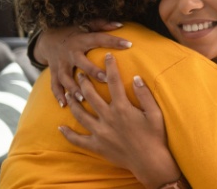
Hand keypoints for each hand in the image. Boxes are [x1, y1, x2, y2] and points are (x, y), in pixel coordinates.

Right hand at [35, 20, 129, 106]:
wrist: (48, 39)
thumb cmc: (74, 33)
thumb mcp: (86, 25)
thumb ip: (102, 24)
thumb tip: (121, 25)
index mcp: (81, 40)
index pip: (99, 39)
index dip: (114, 41)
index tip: (129, 45)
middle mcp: (70, 53)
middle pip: (81, 62)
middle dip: (92, 71)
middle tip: (105, 79)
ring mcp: (60, 64)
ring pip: (66, 77)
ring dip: (74, 88)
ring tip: (83, 98)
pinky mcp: (54, 73)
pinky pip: (54, 85)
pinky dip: (58, 95)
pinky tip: (64, 104)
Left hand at [58, 52, 181, 188]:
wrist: (149, 161)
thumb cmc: (155, 136)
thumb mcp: (155, 113)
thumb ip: (144, 94)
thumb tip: (136, 77)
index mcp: (123, 108)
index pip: (114, 82)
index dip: (111, 67)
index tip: (107, 56)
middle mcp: (108, 117)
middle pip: (91, 96)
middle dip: (84, 82)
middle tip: (80, 73)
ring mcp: (100, 132)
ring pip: (80, 114)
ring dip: (73, 102)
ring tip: (68, 92)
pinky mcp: (97, 145)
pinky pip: (78, 139)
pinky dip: (68, 134)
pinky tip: (60, 127)